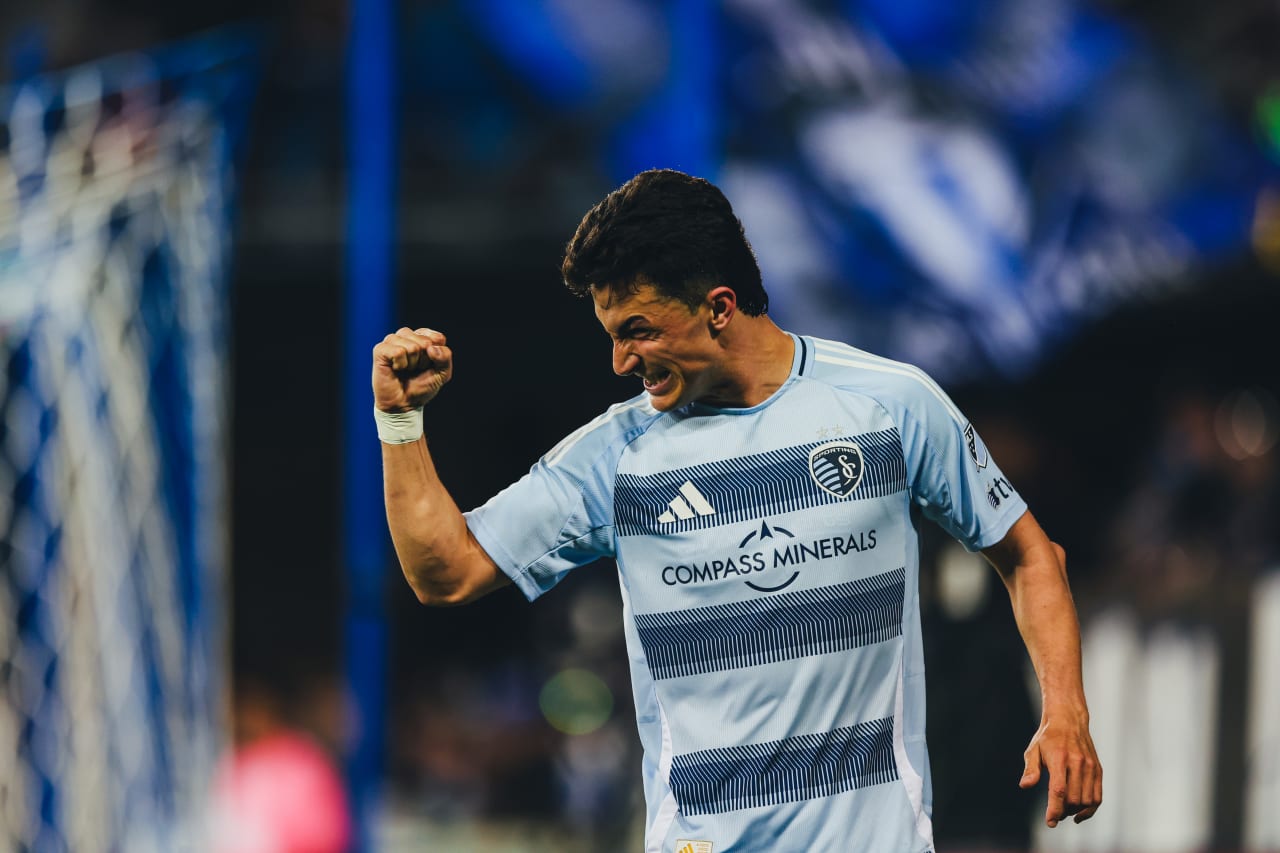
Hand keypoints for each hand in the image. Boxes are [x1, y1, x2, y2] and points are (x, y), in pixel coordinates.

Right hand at [372, 327, 451, 411]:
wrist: (403, 404)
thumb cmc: (421, 387)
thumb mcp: (442, 374)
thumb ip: (445, 357)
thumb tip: (431, 348)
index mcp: (421, 337)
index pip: (438, 338)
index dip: (437, 356)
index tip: (428, 365)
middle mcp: (406, 335)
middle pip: (425, 342)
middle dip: (424, 361)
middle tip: (415, 370)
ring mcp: (392, 341)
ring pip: (412, 347)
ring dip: (412, 364)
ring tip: (405, 369)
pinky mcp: (380, 349)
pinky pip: (398, 352)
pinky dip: (400, 365)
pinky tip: (395, 369)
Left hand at [1019, 708, 1101, 826]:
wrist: (1069, 720)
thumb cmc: (1048, 737)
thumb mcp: (1033, 749)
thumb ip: (1031, 769)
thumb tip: (1025, 786)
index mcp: (1059, 757)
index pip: (1058, 790)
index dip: (1054, 809)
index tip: (1050, 822)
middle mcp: (1077, 762)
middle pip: (1073, 799)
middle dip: (1063, 811)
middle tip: (1055, 814)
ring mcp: (1090, 766)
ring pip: (1087, 800)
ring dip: (1076, 811)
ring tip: (1065, 811)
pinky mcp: (1098, 770)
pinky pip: (1097, 796)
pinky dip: (1090, 809)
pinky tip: (1079, 814)